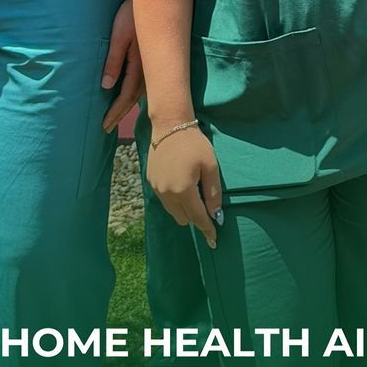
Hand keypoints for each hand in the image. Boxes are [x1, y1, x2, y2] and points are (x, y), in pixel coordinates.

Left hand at [101, 0, 143, 131]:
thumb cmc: (132, 15)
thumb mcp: (119, 35)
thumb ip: (114, 60)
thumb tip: (106, 86)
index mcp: (139, 66)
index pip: (125, 96)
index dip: (114, 112)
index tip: (104, 125)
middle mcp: (148, 70)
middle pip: (133, 99)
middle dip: (120, 114)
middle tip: (107, 128)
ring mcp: (152, 65)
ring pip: (140, 93)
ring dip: (127, 106)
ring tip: (116, 116)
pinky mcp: (152, 60)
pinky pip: (144, 84)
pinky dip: (134, 95)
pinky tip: (129, 96)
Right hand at [147, 126, 222, 248]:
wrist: (170, 125)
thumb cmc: (195, 144)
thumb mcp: (211, 166)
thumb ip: (213, 193)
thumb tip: (216, 214)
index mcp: (183, 190)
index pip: (197, 217)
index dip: (207, 229)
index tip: (214, 240)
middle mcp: (166, 193)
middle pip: (183, 218)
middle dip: (195, 217)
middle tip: (206, 204)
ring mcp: (156, 188)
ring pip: (172, 211)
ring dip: (184, 209)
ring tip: (194, 192)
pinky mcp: (150, 182)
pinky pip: (164, 200)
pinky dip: (174, 199)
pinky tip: (181, 184)